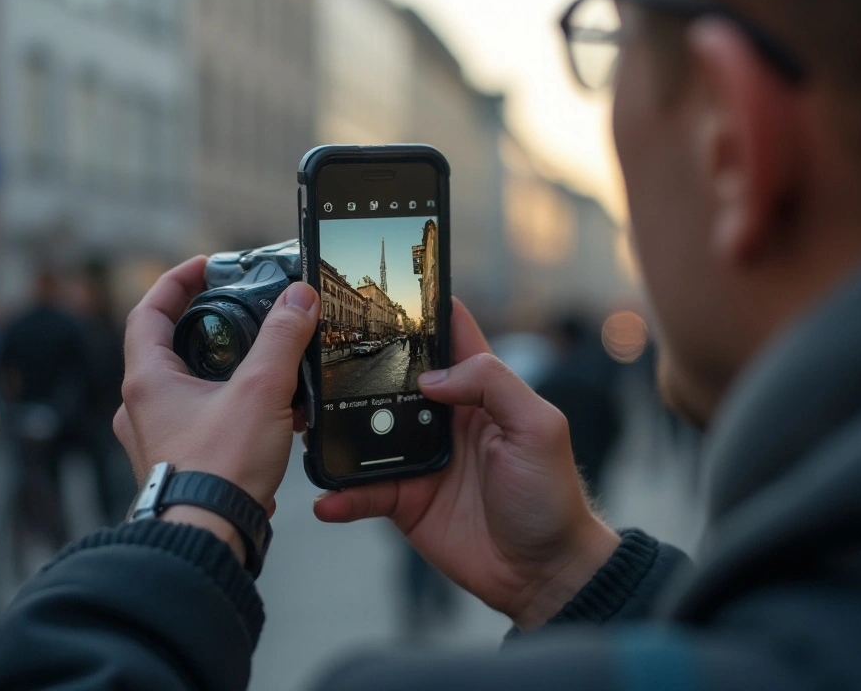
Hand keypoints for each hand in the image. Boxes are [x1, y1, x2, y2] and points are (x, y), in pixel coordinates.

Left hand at [114, 257, 318, 539]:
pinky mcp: (175, 466)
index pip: (147, 311)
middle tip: (232, 310)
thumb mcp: (262, 390)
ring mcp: (154, 440)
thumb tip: (298, 298)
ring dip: (213, 370)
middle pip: (163, 349)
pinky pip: (194, 423)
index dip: (174, 281)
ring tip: (255, 364)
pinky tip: (259, 416)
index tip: (203, 266)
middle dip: (199, 326)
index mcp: (147, 380)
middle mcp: (140, 409)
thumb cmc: (220, 469)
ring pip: (180, 389)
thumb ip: (282, 338)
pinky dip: (221, 409)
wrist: (209, 538)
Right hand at [313, 299, 618, 629]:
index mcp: (479, 389)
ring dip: (338, 431)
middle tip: (320, 354)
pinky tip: (326, 498)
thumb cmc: (552, 494)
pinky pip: (363, 492)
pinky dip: (342, 495)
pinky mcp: (405, 500)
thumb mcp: (538, 427)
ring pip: (367, 433)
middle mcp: (443, 418)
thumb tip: (432, 375)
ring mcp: (419, 459)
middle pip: (392, 378)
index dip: (421, 308)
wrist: (542, 572)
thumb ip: (492, 383)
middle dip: (357, 365)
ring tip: (308, 424)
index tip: (386, 287)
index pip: (448, 334)